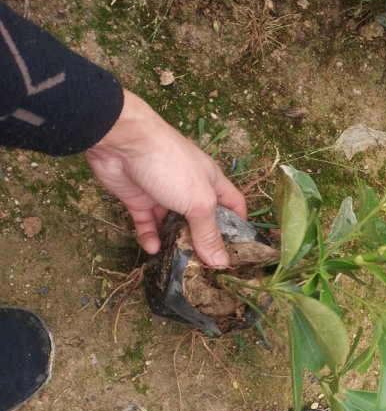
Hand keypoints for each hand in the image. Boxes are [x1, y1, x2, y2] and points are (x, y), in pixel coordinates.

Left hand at [84, 89, 246, 266]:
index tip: (239, 251)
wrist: (122, 142)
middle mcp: (190, 189)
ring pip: (174, 226)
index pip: (234, 205)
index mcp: (212, 182)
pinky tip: (153, 249)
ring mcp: (164, 195)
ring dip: (176, 243)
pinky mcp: (139, 200)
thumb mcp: (199, 202)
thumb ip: (209, 233)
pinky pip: (147, 224)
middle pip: (203, 220)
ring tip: (179, 265)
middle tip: (207, 268)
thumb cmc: (172, 166)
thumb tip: (222, 263)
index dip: (239, 226)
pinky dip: (150, 237)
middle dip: (204, 242)